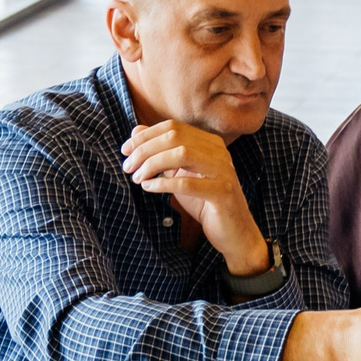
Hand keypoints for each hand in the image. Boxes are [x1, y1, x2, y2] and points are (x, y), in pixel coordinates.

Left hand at [121, 120, 269, 277]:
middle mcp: (219, 152)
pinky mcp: (222, 192)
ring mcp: (223, 171)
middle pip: (175, 137)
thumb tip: (136, 131)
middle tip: (128, 166)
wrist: (234, 233)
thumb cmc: (205, 203)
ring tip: (137, 178)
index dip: (145, 136)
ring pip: (182, 154)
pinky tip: (149, 188)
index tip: (125, 150)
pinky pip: (188, 183)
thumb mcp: (179, 174)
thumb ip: (161, 153)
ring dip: (152, 164)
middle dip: (145, 150)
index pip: (173, 127)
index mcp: (210, 143)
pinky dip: (163, 184)